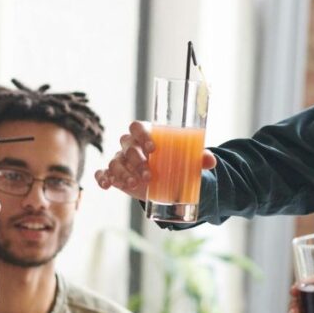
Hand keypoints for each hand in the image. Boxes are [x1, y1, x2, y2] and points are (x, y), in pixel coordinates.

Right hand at [94, 121, 217, 199]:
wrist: (166, 182)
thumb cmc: (175, 164)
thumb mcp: (188, 161)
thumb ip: (199, 158)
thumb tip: (210, 161)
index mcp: (146, 135)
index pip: (136, 127)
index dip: (142, 135)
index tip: (153, 148)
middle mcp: (130, 145)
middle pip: (127, 146)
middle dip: (136, 160)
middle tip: (148, 176)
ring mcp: (121, 160)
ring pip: (115, 161)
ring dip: (122, 173)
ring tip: (134, 185)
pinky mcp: (115, 175)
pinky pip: (103, 173)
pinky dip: (102, 178)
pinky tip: (107, 185)